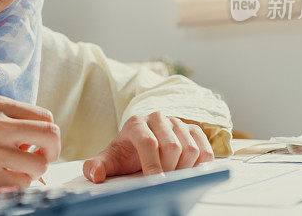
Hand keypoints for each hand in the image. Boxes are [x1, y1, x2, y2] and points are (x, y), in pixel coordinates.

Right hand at [0, 94, 59, 191]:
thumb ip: (2, 117)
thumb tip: (33, 132)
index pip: (43, 115)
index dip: (46, 132)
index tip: (37, 142)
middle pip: (50, 135)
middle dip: (51, 150)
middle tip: (40, 157)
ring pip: (40, 163)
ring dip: (34, 170)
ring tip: (18, 170)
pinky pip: (22, 182)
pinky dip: (20, 183)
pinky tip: (5, 179)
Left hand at [83, 111, 213, 183]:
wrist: (138, 146)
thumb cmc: (125, 154)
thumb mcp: (109, 161)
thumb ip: (96, 166)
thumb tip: (95, 174)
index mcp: (136, 123)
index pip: (149, 142)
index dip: (152, 165)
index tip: (154, 183)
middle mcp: (157, 118)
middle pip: (172, 146)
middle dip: (168, 169)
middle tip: (161, 181)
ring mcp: (177, 123)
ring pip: (191, 148)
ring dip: (184, 168)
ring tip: (171, 176)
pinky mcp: (192, 130)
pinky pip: (205, 149)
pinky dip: (200, 165)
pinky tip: (187, 171)